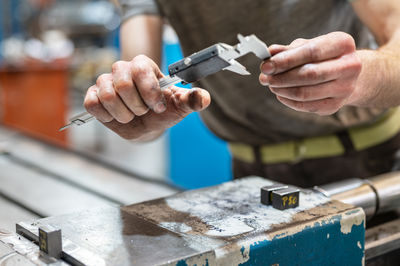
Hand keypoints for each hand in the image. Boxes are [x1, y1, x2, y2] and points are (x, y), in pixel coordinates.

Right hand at [84, 55, 210, 139]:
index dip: (149, 92)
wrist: (148, 126)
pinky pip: (92, 104)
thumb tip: (204, 98)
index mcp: (144, 66)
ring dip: (123, 114)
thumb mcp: (180, 106)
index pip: (141, 68)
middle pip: (122, 84)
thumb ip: (192, 100)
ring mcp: (106, 82)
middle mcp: (123, 70)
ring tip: (131, 115)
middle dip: (137, 107)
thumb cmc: (164, 111)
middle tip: (144, 111)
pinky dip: (106, 116)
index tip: (158, 107)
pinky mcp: (93, 95)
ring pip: (106, 95)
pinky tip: (116, 117)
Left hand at [259, 32, 361, 114]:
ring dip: (282, 90)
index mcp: (343, 44)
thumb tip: (270, 52)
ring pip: (305, 93)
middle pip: (309, 75)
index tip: (266, 65)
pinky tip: (280, 93)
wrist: (348, 75)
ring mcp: (345, 89)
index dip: (286, 60)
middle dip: (282, 77)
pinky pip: (305, 105)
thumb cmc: (323, 56)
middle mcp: (350, 66)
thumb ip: (288, 50)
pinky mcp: (335, 105)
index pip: (311, 52)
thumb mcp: (308, 46)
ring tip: (271, 84)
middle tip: (264, 78)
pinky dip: (288, 100)